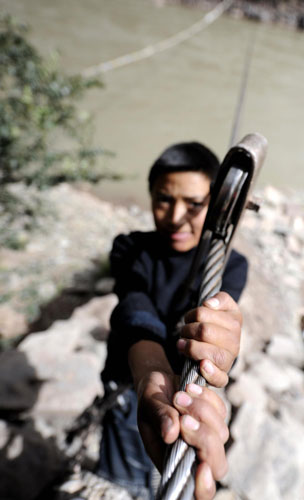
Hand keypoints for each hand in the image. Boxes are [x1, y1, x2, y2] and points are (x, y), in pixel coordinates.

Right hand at [137, 371, 227, 499]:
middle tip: (184, 419)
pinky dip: (207, 397)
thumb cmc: (150, 396)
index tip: (202, 468)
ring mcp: (207, 436)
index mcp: (172, 461)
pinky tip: (189, 388)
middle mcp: (193, 454)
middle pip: (217, 466)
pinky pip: (222, 411)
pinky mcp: (216, 417)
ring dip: (201, 411)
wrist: (160, 379)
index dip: (204, 487)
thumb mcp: (148, 404)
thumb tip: (170, 434)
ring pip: (222, 434)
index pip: (196, 491)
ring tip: (179, 395)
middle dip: (204, 440)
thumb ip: (159, 417)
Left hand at [177, 291, 241, 386]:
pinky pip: (220, 379)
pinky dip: (210, 372)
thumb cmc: (215, 323)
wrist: (214, 345)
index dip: (192, 314)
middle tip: (184, 331)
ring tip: (182, 344)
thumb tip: (210, 304)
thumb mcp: (221, 306)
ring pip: (207, 352)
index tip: (191, 317)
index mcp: (235, 323)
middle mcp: (235, 343)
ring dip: (189, 347)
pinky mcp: (222, 377)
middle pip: (203, 331)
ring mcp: (229, 361)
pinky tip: (201, 365)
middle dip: (188, 330)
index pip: (203, 314)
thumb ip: (220, 299)